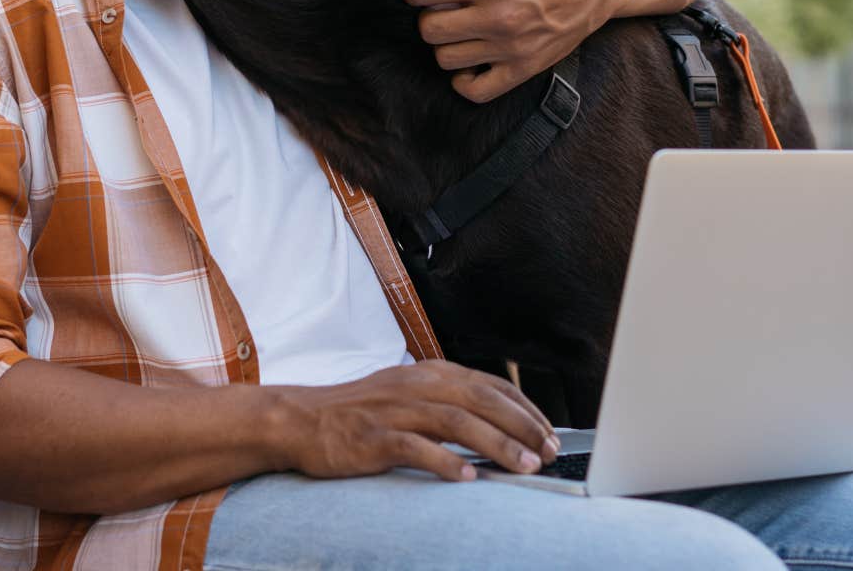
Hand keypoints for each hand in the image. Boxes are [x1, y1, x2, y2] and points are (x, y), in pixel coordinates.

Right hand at [269, 360, 558, 481]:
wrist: (301, 420)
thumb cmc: (360, 414)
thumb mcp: (409, 397)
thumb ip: (449, 405)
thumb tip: (500, 428)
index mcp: (430, 373)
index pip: (491, 385)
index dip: (526, 410)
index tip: (551, 434)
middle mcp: (417, 385)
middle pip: (482, 400)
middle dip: (523, 426)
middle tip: (550, 453)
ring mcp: (395, 410)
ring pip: (457, 421)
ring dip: (497, 445)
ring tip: (525, 466)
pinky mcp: (374, 437)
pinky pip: (415, 448)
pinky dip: (445, 462)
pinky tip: (467, 478)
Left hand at [404, 0, 628, 102]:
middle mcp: (498, 17)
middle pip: (429, 30)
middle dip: (429, 17)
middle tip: (445, 11)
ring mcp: (510, 48)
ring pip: (445, 59)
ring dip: (447, 44)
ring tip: (463, 31)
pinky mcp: (522, 70)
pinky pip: (474, 91)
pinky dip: (463, 79)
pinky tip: (470, 60)